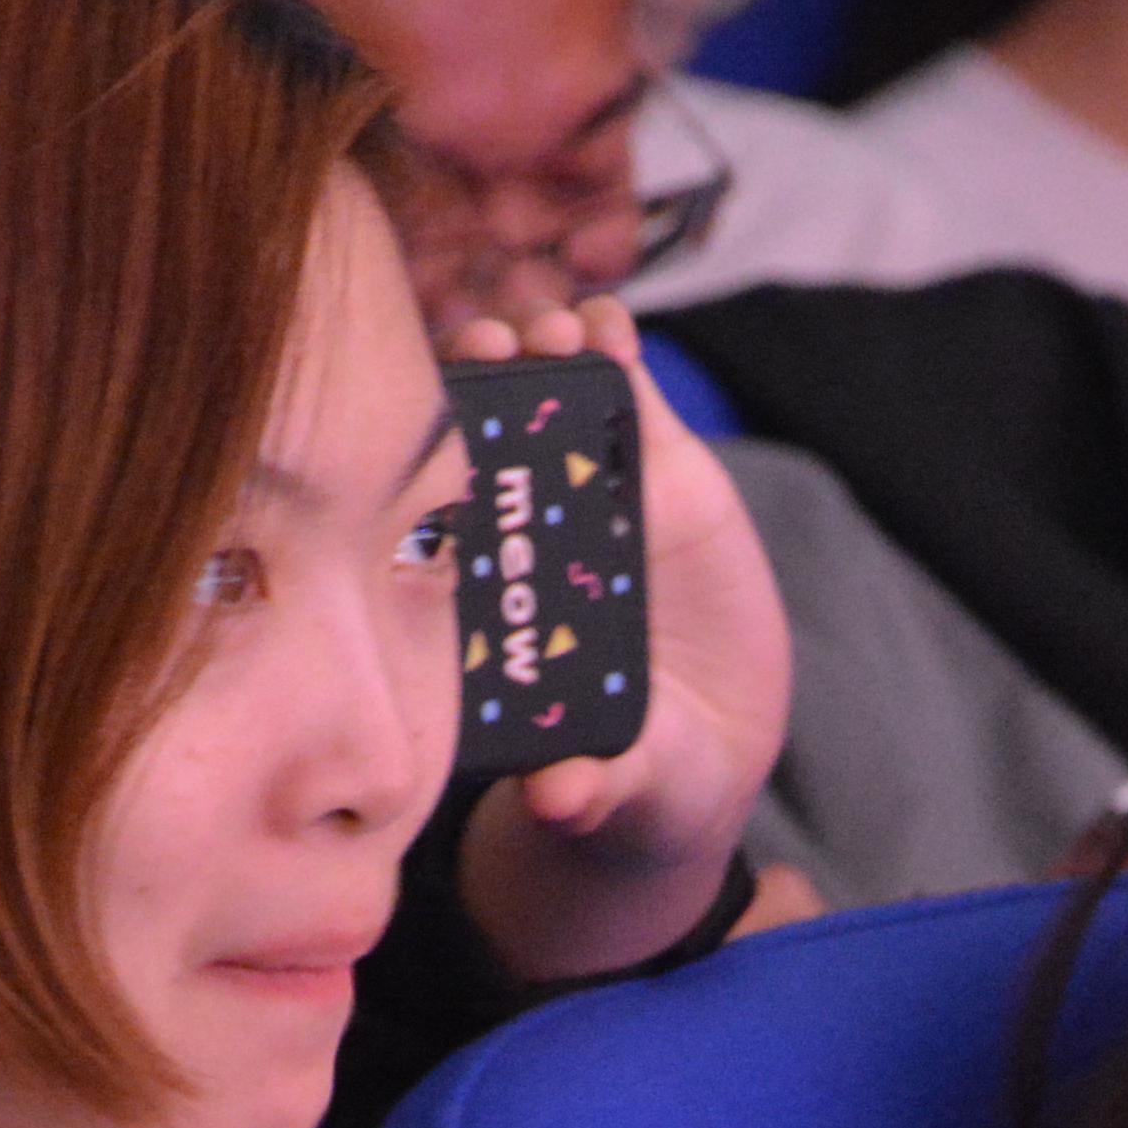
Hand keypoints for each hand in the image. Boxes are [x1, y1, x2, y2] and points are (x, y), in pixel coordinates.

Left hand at [447, 299, 787, 984]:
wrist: (710, 747)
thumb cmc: (638, 775)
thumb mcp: (622, 787)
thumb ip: (592, 788)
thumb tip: (558, 799)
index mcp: (492, 595)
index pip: (434, 508)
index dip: (421, 456)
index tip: (416, 424)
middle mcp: (524, 535)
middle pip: (480, 432)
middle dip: (474, 378)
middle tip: (485, 349)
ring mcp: (587, 494)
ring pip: (546, 396)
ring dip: (537, 348)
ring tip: (548, 332)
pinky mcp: (660, 470)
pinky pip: (625, 393)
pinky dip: (611, 348)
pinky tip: (606, 329)